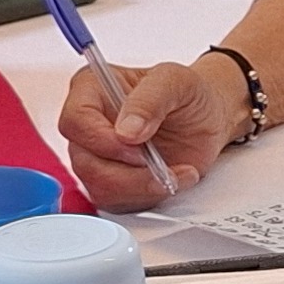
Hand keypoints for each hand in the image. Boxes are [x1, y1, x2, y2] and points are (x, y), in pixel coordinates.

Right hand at [55, 58, 236, 210]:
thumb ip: (149, 100)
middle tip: (162, 165)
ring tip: (174, 172)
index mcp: (92, 90)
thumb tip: (126, 130)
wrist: (208, 117)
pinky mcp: (114, 181)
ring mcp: (98, 156)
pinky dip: (148, 196)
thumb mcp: (176, 81)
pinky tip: (171, 179)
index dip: (103, 140)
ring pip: (100, 187)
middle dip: (128, 172)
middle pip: (84, 162)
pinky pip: (117, 201)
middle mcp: (89, 125)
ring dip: (141, 186)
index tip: (137, 144)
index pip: (75, 121)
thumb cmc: (188, 93)